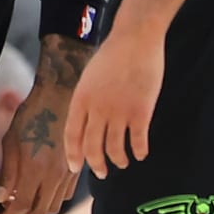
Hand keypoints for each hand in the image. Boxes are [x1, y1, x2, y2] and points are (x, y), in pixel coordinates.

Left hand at [0, 80, 79, 213]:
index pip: (22, 205)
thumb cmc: (30, 116)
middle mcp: (55, 176)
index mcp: (35, 169)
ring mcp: (69, 173)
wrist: (60, 97)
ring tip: (24, 195)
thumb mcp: (10, 141)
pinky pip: (65, 194)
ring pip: (55, 205)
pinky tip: (40, 186)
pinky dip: (52, 197)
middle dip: (23, 213)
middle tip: (10, 204)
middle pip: (40, 211)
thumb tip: (1, 198)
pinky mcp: (77, 168)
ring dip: (38, 206)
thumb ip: (7, 172)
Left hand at [64, 24, 163, 178]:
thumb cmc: (112, 56)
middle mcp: (97, 109)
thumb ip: (87, 101)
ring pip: (115, 149)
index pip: (72, 135)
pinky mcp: (141, 112)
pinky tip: (141, 154)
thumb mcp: (89, 78)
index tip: (75, 168)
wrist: (134, 40)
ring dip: (119, 160)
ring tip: (122, 163)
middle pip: (92, 147)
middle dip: (96, 164)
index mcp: (81, 99)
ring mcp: (119, 112)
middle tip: (101, 173)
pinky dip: (139, 151)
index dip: (73, 154)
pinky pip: (138, 141)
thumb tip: (87, 122)